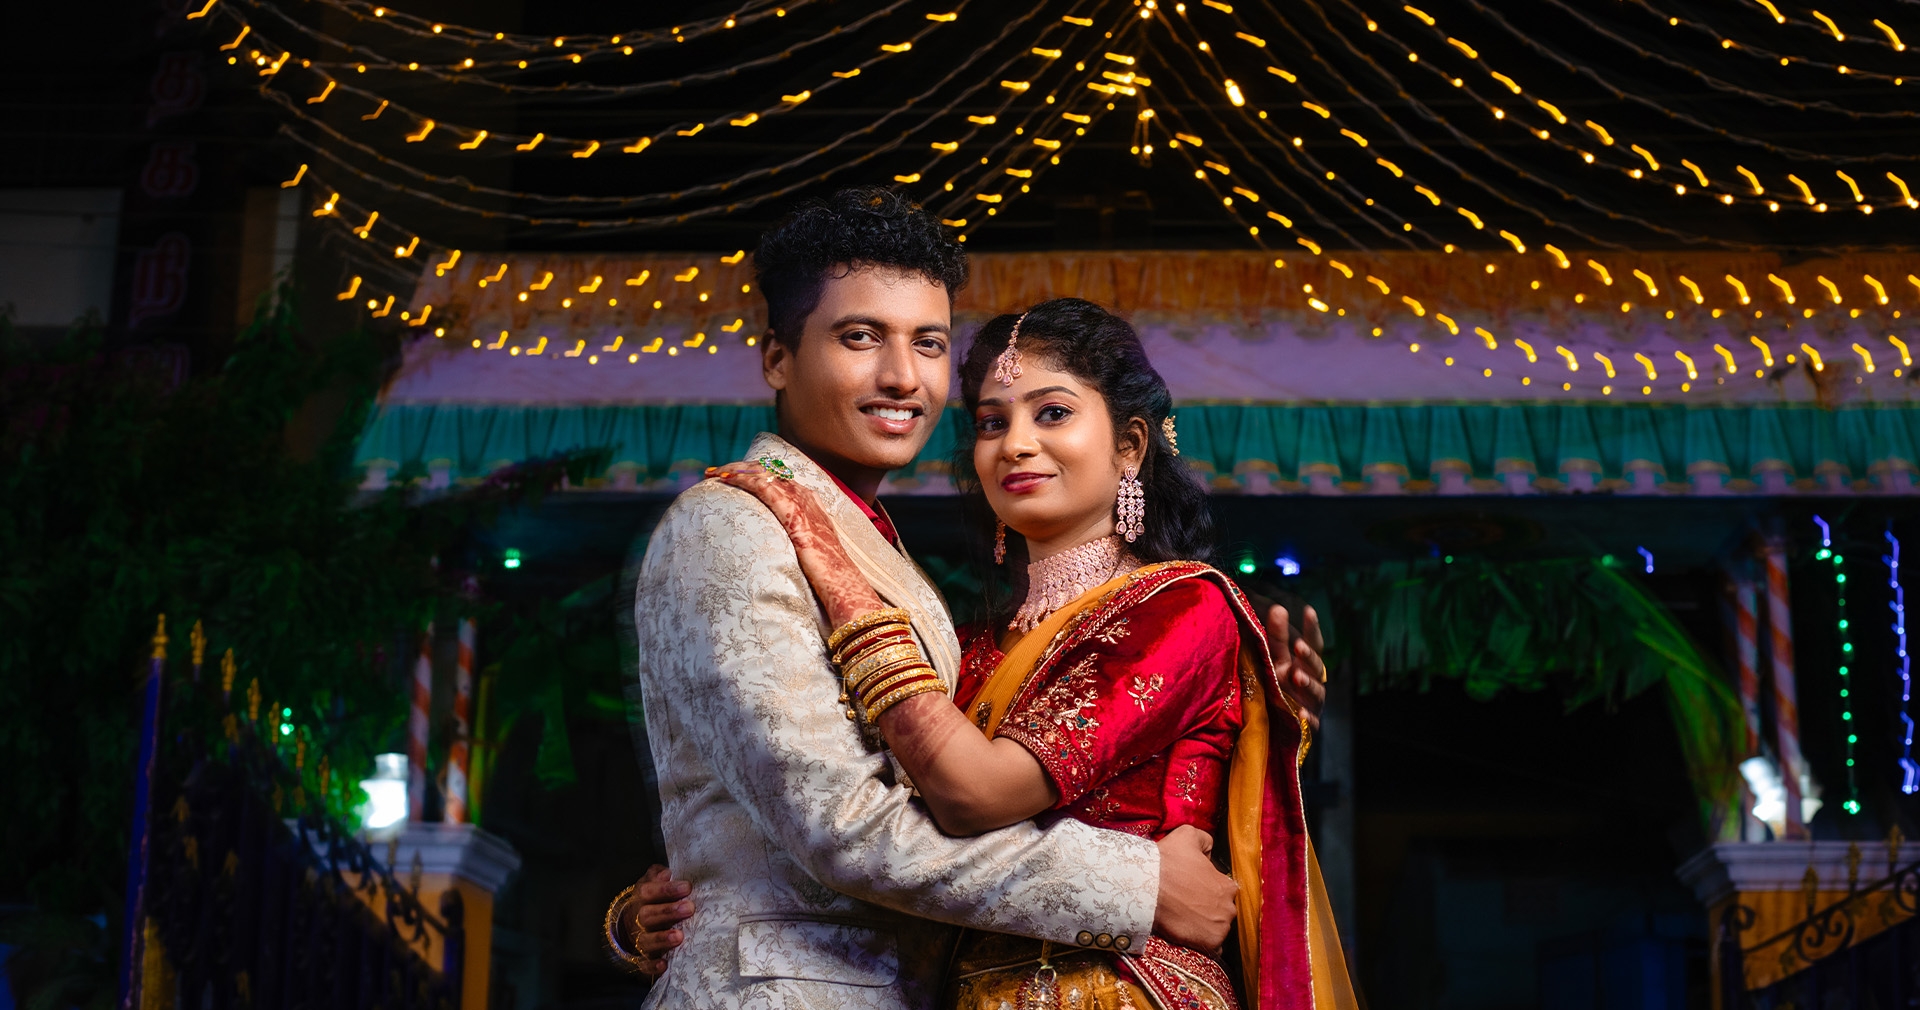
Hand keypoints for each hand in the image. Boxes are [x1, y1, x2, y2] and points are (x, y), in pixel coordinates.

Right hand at [616, 865, 693, 975]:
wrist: (630, 925)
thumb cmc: (650, 901)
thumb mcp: (651, 884)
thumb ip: (657, 875)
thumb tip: (667, 873)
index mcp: (641, 899)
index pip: (649, 892)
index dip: (667, 890)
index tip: (687, 887)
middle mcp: (638, 919)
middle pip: (647, 915)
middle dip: (668, 912)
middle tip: (690, 908)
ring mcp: (639, 939)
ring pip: (645, 940)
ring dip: (662, 938)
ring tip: (679, 936)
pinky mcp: (642, 959)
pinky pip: (643, 964)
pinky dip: (652, 965)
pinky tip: (664, 964)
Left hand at [707, 461, 886, 625]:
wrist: (842, 584)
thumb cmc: (828, 576)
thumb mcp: (810, 550)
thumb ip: (795, 540)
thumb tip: (777, 548)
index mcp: (811, 503)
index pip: (778, 478)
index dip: (754, 473)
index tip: (731, 476)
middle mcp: (807, 497)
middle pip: (769, 470)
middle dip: (740, 468)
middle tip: (715, 472)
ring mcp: (801, 502)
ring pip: (763, 473)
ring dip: (735, 470)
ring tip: (714, 473)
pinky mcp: (793, 512)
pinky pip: (762, 486)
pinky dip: (742, 479)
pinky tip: (726, 479)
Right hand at [1151, 825, 1236, 951]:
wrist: (1145, 887)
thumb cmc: (1166, 860)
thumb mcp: (1188, 835)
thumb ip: (1205, 840)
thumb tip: (1210, 850)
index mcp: (1228, 885)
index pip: (1222, 891)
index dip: (1205, 890)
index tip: (1190, 890)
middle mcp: (1229, 908)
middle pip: (1221, 911)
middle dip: (1207, 909)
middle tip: (1185, 904)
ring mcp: (1221, 928)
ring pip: (1217, 929)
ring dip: (1204, 925)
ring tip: (1184, 919)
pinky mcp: (1209, 943)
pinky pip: (1212, 947)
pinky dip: (1203, 942)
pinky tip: (1188, 932)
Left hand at [1261, 600, 1326, 731]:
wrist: (1275, 718)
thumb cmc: (1277, 680)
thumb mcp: (1274, 657)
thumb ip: (1277, 635)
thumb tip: (1277, 607)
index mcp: (1305, 662)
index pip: (1313, 642)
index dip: (1312, 627)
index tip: (1308, 610)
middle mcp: (1312, 679)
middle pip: (1315, 666)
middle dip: (1308, 656)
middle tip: (1298, 646)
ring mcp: (1311, 702)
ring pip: (1316, 691)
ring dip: (1308, 683)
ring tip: (1297, 676)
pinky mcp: (1308, 723)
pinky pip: (1311, 722)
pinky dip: (1308, 718)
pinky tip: (1302, 714)